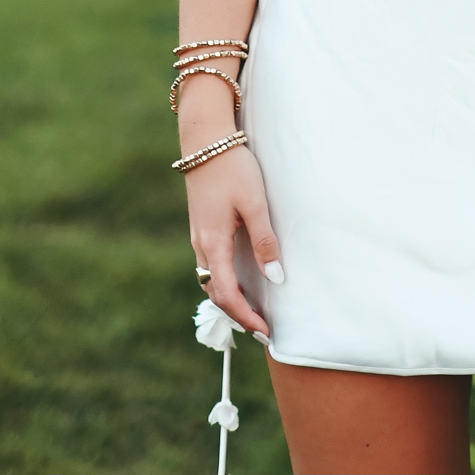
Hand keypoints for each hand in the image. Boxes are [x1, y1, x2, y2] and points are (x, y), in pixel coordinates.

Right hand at [184, 140, 281, 340]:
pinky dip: (225, 281)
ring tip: (254, 312)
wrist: (206, 142)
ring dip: (230, 299)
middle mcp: (201, 245)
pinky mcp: (202, 228)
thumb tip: (275, 277)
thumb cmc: (234, 169)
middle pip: (216, 292)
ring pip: (211, 280)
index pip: (228, 293)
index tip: (265, 331)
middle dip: (237, 314)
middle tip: (262, 329)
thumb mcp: (255, 204)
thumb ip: (264, 241)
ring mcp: (199, 237)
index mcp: (213, 243)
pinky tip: (241, 281)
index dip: (245, 316)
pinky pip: (211, 265)